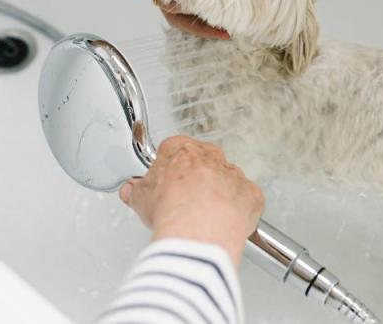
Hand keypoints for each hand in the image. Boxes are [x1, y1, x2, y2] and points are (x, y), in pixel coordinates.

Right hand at [118, 136, 263, 265]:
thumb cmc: (170, 210)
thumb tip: (131, 191)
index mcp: (181, 149)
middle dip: (196, 180)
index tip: (167, 184)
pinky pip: (246, 200)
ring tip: (204, 218)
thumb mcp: (140, 199)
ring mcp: (233, 174)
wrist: (197, 232)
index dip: (169, 170)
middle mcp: (210, 156)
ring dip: (219, 195)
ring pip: (226, 181)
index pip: (174, 150)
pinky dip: (238, 211)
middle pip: (203, 163)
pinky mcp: (251, 194)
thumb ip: (136, 190)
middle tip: (185, 202)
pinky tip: (224, 223)